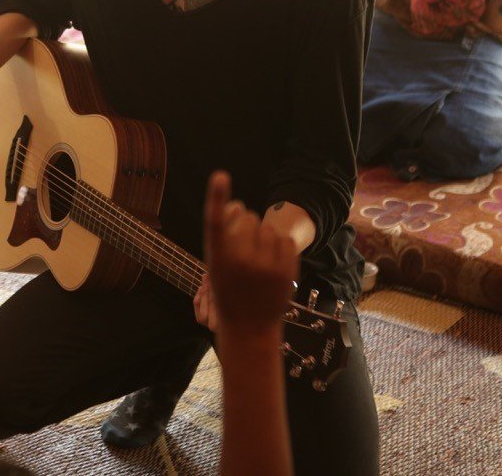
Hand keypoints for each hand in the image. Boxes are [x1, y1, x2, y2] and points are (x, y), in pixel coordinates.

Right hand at [197, 171, 297, 334]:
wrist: (249, 327)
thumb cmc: (228, 289)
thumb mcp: (216, 265)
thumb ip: (223, 236)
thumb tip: (237, 206)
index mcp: (217, 257)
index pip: (215, 221)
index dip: (216, 197)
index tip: (220, 175)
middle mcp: (240, 260)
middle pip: (246, 217)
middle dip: (245, 224)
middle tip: (243, 247)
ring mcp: (265, 266)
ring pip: (267, 228)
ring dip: (263, 237)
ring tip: (258, 259)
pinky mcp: (286, 271)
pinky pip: (284, 240)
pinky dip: (279, 246)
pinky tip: (272, 262)